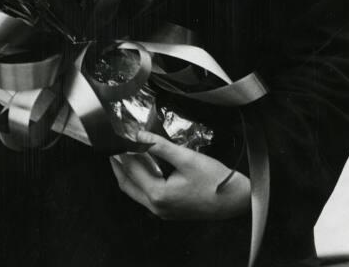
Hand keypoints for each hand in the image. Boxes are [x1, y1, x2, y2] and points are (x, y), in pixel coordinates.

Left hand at [110, 131, 249, 220]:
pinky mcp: (170, 211)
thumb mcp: (186, 158)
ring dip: (128, 174)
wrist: (235, 200)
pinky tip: (143, 168)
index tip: (116, 138)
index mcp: (158, 195)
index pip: (132, 170)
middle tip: (113, 147)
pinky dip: (140, 181)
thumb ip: (160, 146)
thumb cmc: (214, 180)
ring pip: (136, 192)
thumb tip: (139, 136)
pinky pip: (146, 196)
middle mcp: (157, 207)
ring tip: (124, 154)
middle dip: (118, 165)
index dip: (122, 152)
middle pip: (128, 184)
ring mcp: (163, 212)